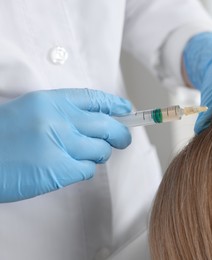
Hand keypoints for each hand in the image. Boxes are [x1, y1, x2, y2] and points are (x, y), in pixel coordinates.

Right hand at [0, 88, 131, 201]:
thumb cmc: (2, 137)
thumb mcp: (30, 111)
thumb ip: (63, 113)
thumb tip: (98, 119)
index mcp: (49, 101)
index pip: (94, 98)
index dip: (115, 105)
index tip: (127, 110)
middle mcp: (57, 119)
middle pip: (106, 126)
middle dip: (120, 134)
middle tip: (122, 140)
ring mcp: (58, 144)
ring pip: (100, 150)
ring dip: (96, 155)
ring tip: (80, 156)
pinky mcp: (58, 170)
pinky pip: (87, 170)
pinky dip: (82, 170)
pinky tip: (66, 169)